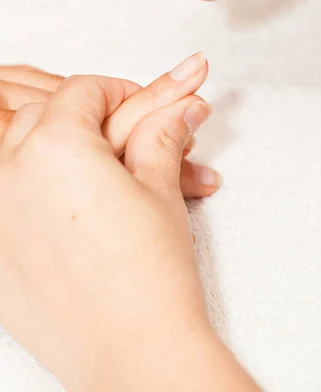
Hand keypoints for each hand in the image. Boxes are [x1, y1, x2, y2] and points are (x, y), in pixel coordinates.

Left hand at [0, 55, 257, 391]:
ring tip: (90, 164)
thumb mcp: (159, 189)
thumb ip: (162, 134)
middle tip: (122, 136)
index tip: (144, 106)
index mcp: (55, 145)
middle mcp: (9, 172)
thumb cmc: (148, 277)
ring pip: (13, 149)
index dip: (122, 91)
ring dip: (47, 145)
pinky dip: (26, 186)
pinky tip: (61, 201)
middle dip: (83, 116)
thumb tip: (182, 106)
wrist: (133, 352)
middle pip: (43, 114)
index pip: (83, 90)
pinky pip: (3, 196)